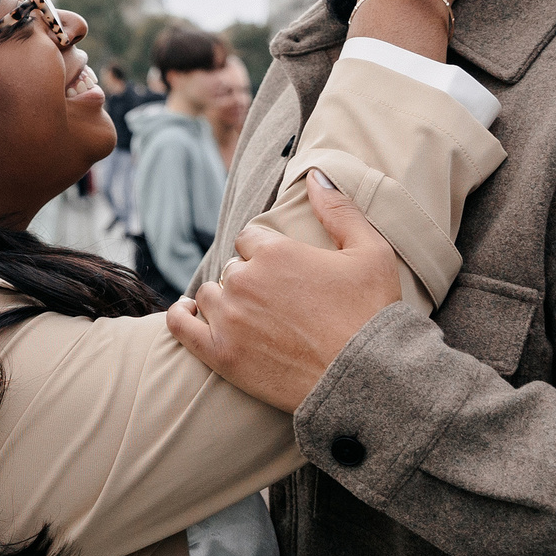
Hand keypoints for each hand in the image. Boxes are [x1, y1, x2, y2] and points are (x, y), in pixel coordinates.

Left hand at [166, 173, 401, 412]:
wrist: (367, 381)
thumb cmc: (374, 316)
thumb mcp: (372, 253)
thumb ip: (340, 210)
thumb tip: (316, 174)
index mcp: (276, 251)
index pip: (251, 237)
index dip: (267, 252)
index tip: (286, 272)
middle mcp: (245, 280)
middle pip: (233, 268)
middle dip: (251, 280)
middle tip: (280, 304)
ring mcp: (228, 318)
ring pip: (210, 294)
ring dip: (225, 301)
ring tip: (254, 319)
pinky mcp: (220, 354)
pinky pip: (181, 325)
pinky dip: (182, 317)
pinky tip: (190, 314)